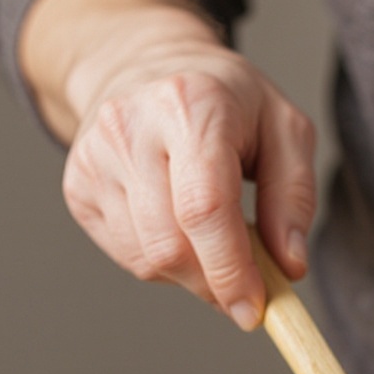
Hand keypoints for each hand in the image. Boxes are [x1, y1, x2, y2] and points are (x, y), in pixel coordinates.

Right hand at [20, 0, 314, 329]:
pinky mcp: (79, 186)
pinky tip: (183, 234)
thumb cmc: (229, 103)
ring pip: (148, 259)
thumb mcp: (286, 131)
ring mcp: (96, 157)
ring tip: (218, 246)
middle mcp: (132, 127)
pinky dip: (166, 265)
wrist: (147, 64)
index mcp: (192, 105)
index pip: (204, 207)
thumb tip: (289, 267)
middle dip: (216, 285)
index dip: (231, 269)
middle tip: (248, 291)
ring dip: (194, 277)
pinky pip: (129, 255)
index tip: (255, 309)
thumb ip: (295, 198)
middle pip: (172, 245)